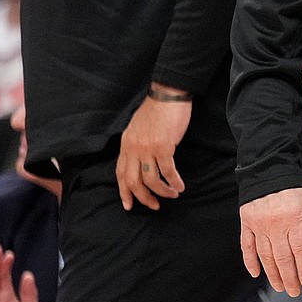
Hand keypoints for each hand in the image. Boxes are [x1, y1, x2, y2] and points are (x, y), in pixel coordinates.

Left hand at [115, 84, 190, 210]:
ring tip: (173, 194)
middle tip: (154, 206)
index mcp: (126, 145)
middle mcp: (133, 149)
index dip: (124, 192)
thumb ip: (135, 145)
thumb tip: (139, 160)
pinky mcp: (164, 147)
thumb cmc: (156, 110)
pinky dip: (174, 181)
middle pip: (134, 182)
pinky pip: (168, 171)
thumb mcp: (137, 129)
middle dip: (143, 198)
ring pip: (151, 180)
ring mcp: (148, 148)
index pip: (121, 174)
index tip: (129, 205)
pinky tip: (180, 185)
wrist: (168, 95)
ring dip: (162, 191)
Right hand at [240, 187, 301, 296]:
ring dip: (273, 274)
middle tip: (294, 291)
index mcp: (294, 219)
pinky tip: (255, 274)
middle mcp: (276, 225)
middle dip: (289, 278)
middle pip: (283, 258)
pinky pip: (247, 247)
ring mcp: (259, 226)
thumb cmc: (292, 188)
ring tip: (279, 287)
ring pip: (265, 256)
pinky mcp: (247, 224)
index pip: (300, 251)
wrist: (268, 171)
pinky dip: (250, 262)